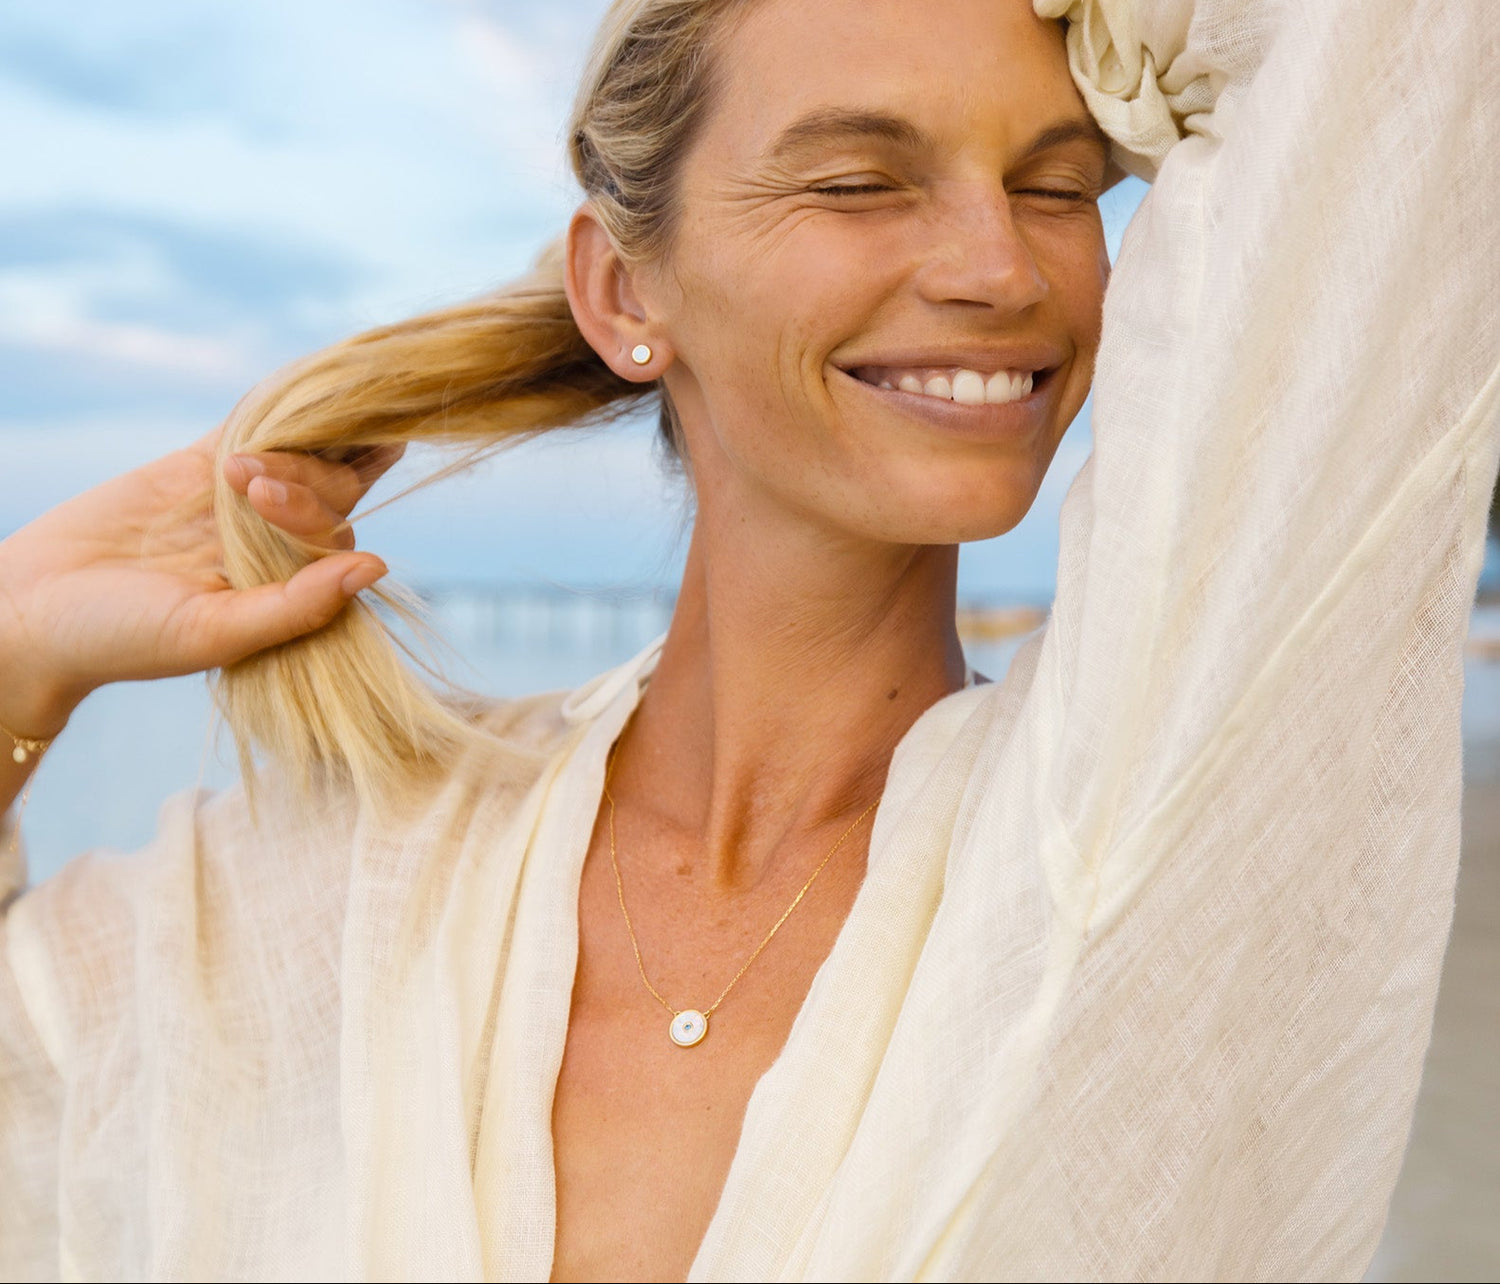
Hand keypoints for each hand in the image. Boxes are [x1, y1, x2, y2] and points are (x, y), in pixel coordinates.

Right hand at [0, 430, 399, 737]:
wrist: (32, 611)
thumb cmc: (123, 640)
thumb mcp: (214, 632)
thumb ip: (297, 606)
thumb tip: (377, 565)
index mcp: (290, 588)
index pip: (338, 534)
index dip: (315, 508)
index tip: (261, 498)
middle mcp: (278, 543)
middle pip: (329, 489)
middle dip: (302, 477)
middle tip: (245, 484)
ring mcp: (242, 501)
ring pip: (297, 454)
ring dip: (285, 446)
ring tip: (237, 464)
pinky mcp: (199, 466)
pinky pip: (250, 426)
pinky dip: (271, 407)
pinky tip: (289, 386)